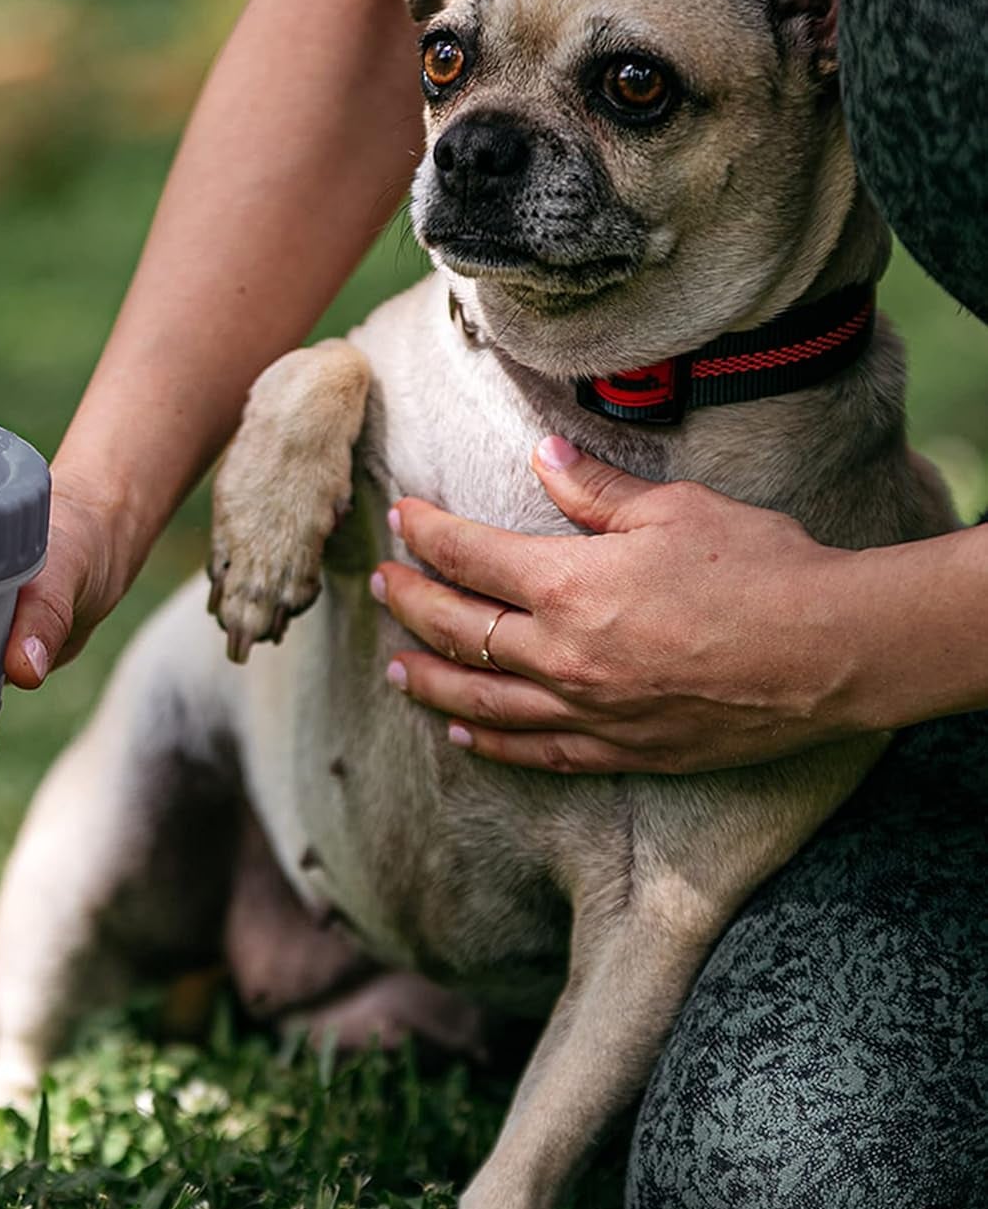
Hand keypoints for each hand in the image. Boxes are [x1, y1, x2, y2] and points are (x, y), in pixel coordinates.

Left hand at [371, 436, 866, 774]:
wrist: (829, 653)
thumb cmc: (760, 569)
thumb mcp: (674, 509)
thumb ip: (595, 492)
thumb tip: (541, 458)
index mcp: (569, 584)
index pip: (469, 556)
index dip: (426, 534)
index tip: (400, 519)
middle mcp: (563, 655)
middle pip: (460, 629)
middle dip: (410, 602)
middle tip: (380, 584)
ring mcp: (587, 710)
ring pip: (482, 700)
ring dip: (430, 678)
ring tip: (395, 666)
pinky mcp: (619, 749)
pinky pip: (535, 751)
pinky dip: (490, 742)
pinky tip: (462, 732)